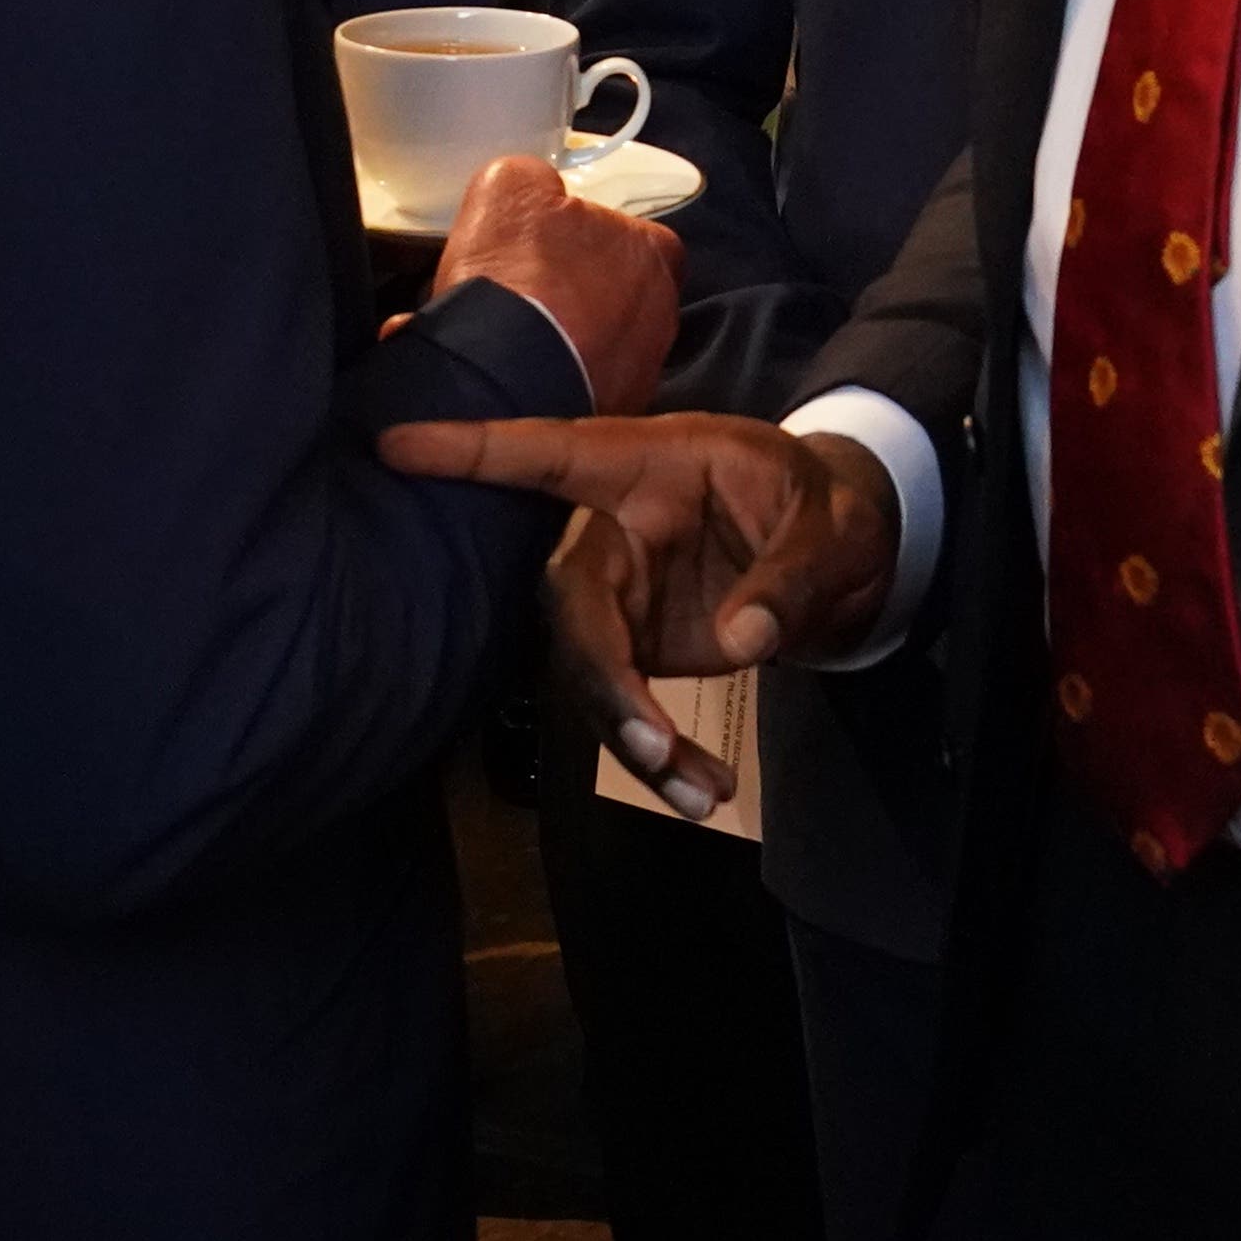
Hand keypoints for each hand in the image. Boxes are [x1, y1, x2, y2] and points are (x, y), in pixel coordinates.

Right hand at [372, 412, 898, 816]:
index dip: (472, 452)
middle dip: (600, 673)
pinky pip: (622, 702)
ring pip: (588, 666)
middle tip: (651, 739)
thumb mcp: (835, 524)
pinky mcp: (633, 642)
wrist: (845, 552)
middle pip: (568, 596)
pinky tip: (702, 791)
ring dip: (633, 736)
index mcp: (646, 464)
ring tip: (697, 793)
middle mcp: (611, 527)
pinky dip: (659, 754)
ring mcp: (617, 591)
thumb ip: (791, 574)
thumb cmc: (828, 507)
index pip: (547, 452)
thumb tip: (741, 638)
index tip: (395, 447)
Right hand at [429, 152, 679, 410]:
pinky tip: (514, 371)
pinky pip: (581, 384)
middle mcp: (663, 314)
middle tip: (524, 293)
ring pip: (599, 343)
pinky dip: (553, 376)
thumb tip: (531, 190)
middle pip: (616, 292)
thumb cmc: (517, 275)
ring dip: (563, 337)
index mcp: (655, 253)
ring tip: (512, 337)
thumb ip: (530, 179)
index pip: (630, 235)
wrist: (502, 375)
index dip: (582, 238)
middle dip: (575, 292)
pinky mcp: (610, 415)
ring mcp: (642, 372)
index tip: (544, 247)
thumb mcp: (509, 187)